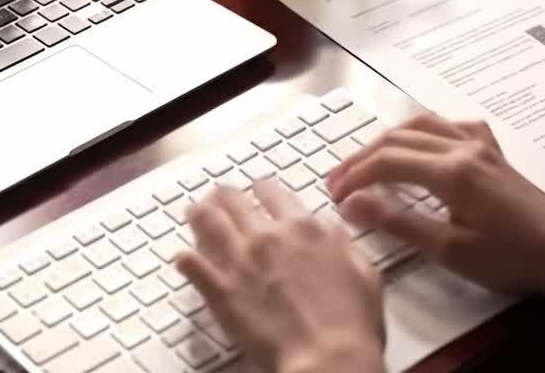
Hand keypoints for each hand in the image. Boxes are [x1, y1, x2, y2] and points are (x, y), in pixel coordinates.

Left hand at [176, 180, 385, 372]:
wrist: (328, 356)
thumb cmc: (350, 323)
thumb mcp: (362, 271)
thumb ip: (341, 244)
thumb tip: (330, 230)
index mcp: (303, 229)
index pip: (273, 194)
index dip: (262, 188)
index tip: (257, 188)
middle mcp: (267, 237)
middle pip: (234, 202)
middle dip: (224, 196)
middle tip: (218, 195)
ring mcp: (240, 262)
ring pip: (208, 223)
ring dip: (199, 215)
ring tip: (193, 212)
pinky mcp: (221, 291)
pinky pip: (193, 266)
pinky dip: (185, 259)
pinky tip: (181, 257)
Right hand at [325, 113, 544, 297]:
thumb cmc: (511, 258)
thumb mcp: (449, 250)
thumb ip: (398, 223)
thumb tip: (354, 204)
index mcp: (451, 172)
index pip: (386, 162)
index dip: (354, 176)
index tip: (333, 195)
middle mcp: (463, 148)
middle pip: (397, 138)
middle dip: (361, 157)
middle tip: (337, 181)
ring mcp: (480, 145)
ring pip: (421, 124)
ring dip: (386, 140)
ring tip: (365, 160)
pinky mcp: (492, 152)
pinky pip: (450, 126)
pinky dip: (423, 130)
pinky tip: (419, 144)